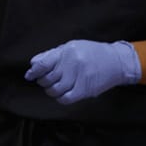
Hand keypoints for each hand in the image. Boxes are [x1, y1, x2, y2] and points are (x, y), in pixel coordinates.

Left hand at [24, 40, 140, 104]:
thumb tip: (33, 63)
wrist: (116, 61)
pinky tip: (62, 94)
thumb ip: (51, 54)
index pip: (43, 63)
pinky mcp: (86, 90)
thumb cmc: (91, 52)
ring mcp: (80, 77)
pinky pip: (66, 98)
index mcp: (67, 51)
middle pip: (48, 78)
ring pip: (55, 90)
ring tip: (53, 87)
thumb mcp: (71, 47)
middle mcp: (72, 63)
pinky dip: (60, 98)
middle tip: (44, 80)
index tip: (29, 76)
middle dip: (43, 81)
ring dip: (51, 91)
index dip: (34, 71)